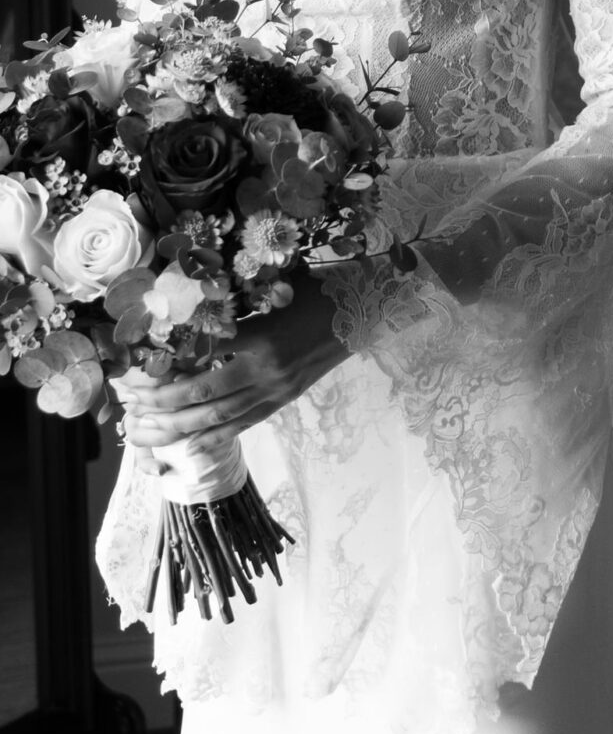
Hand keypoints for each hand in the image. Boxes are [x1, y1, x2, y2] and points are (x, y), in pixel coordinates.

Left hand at [116, 276, 348, 471]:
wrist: (362, 309)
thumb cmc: (315, 289)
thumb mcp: (272, 288)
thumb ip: (233, 305)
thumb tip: (185, 312)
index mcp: (260, 336)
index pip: (200, 356)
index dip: (165, 365)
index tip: (136, 368)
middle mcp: (265, 370)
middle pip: (201, 395)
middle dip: (161, 403)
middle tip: (130, 404)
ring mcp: (275, 390)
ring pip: (218, 417)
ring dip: (178, 427)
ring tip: (146, 431)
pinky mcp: (283, 400)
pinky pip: (243, 425)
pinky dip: (213, 438)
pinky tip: (187, 445)